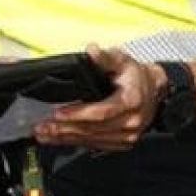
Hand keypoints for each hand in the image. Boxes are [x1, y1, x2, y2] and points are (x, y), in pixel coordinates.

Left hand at [33, 44, 164, 152]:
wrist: (153, 90)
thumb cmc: (135, 75)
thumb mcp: (121, 60)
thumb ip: (105, 57)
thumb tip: (92, 51)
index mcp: (131, 100)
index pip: (102, 112)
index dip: (79, 114)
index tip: (58, 113)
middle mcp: (130, 121)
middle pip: (93, 128)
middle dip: (65, 128)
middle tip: (43, 127)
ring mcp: (127, 135)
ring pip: (92, 139)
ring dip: (66, 138)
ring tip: (44, 134)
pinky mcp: (121, 143)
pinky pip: (95, 145)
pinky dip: (75, 142)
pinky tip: (58, 139)